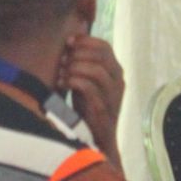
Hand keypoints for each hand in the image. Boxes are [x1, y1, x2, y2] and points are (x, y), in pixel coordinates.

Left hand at [57, 33, 123, 155]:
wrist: (96, 138)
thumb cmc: (87, 107)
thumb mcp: (85, 81)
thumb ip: (82, 63)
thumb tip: (69, 41)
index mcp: (115, 71)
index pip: (104, 46)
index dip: (85, 41)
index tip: (67, 42)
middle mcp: (118, 81)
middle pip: (100, 55)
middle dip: (77, 54)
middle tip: (62, 60)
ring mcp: (113, 95)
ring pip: (96, 70)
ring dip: (74, 68)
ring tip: (61, 73)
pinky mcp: (103, 109)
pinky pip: (89, 87)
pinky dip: (72, 82)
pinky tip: (62, 84)